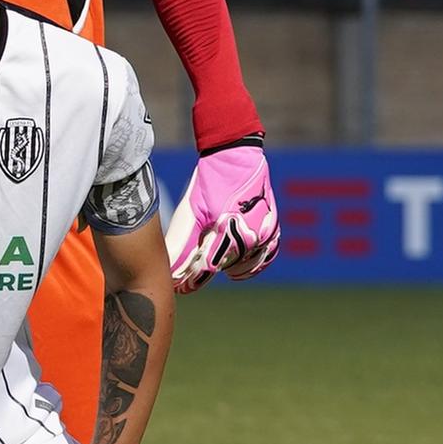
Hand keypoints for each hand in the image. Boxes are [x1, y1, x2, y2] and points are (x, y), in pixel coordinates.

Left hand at [166, 142, 280, 290]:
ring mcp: (266, 232)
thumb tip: (168, 269)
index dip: (191, 279)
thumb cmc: (208, 183)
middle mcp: (251, 234)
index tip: (179, 286)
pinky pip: (266, 257)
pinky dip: (251, 266)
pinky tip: (235, 270)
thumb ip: (181, 242)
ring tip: (209, 263)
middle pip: (224, 266)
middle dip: (204, 272)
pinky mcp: (274, 229)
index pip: (207, 267)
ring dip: (226, 267)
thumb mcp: (189, 211)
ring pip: (244, 265)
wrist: (236, 157)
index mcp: (227, 229)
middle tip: (188, 276)